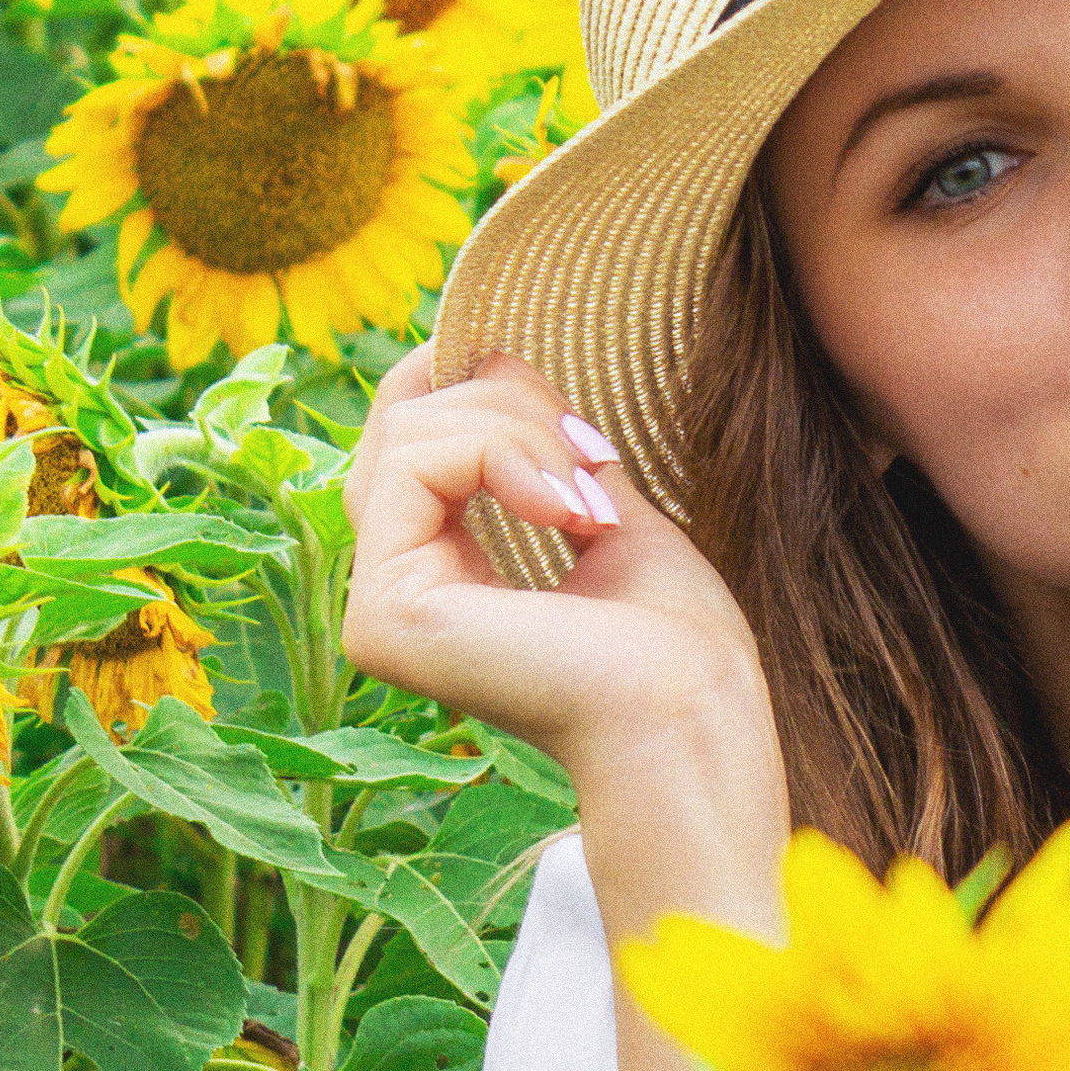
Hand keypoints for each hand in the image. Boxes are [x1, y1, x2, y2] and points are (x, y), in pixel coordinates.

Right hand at [342, 344, 778, 816]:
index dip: (475, 384)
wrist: (692, 715)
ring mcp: (377, 610)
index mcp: (441, 579)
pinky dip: (500, 456)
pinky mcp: (382, 615)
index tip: (574, 420)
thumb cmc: (675, 641)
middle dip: (510, 405)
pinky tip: (568, 513)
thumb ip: (538, 444)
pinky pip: (411, 463)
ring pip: (407, 429)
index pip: (412, 436)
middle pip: (405, 420)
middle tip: (595, 463)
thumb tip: (488, 354)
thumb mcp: (600, 509)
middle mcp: (395, 597)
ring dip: (519, 432)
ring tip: (590, 501)